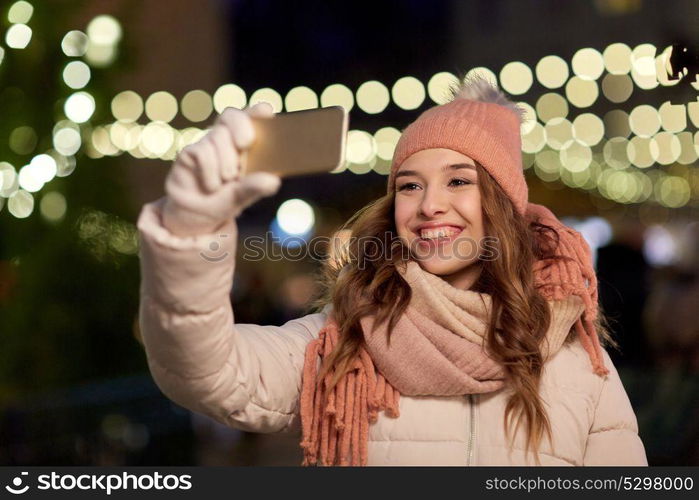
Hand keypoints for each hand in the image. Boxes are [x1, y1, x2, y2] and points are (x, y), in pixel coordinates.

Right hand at [162, 102, 281, 236]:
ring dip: (226, 163)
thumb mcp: (245, 195)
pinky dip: (210, 172)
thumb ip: (256, 186)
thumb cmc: (227, 199)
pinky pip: (202, 152)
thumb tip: (273, 180)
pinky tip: (212, 185)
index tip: (266, 112)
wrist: (198, 215)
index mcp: (245, 143)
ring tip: (227, 181)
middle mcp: (226, 138)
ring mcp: (207, 143)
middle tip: (245, 144)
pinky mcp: (190, 152)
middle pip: (231, 115)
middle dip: (241, 126)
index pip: (252, 117)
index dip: (257, 111)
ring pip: (218, 136)